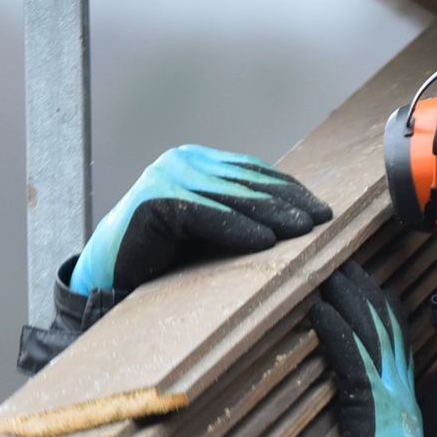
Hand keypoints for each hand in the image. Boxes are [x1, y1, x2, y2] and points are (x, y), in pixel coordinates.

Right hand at [69, 145, 331, 296]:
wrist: (112, 273)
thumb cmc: (170, 257)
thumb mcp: (215, 231)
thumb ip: (245, 216)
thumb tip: (305, 222)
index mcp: (200, 163)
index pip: (256, 173)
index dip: (292, 191)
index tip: (324, 211)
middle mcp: (184, 162)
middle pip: (249, 182)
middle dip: (290, 202)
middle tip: (324, 220)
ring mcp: (168, 177)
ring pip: (232, 197)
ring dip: (272, 214)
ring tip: (305, 230)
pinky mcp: (155, 199)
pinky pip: (206, 214)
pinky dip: (236, 227)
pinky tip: (265, 241)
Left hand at [308, 263, 427, 436]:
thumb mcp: (386, 429)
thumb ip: (376, 405)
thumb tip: (358, 394)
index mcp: (404, 385)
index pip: (397, 332)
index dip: (382, 302)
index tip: (366, 280)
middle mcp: (398, 379)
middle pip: (384, 320)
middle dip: (363, 288)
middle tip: (340, 262)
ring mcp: (386, 386)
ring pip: (369, 329)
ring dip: (347, 298)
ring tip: (326, 274)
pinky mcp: (368, 398)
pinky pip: (351, 355)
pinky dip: (335, 330)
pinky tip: (318, 311)